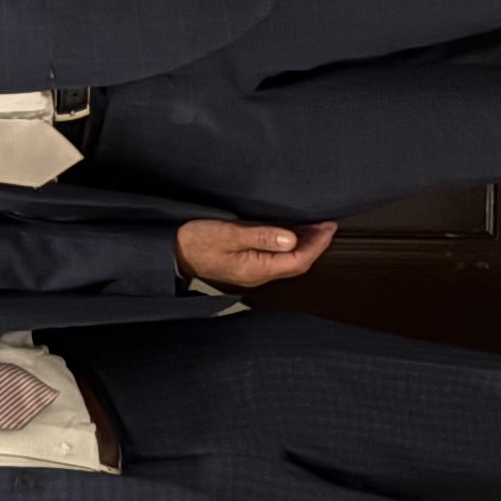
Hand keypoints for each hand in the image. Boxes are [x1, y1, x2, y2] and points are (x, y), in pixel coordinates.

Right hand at [176, 217, 337, 289]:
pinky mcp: (247, 266)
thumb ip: (261, 236)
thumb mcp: (228, 233)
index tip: (328, 227)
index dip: (317, 244)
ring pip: (288, 262)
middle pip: (297, 264)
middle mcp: (257, 275)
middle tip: (326, 225)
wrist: (173, 252)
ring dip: (304, 246)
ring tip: (315, 228)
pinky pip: (277, 260)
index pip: (298, 260)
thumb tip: (291, 239)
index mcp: (256, 268)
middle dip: (316, 245)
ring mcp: (252, 272)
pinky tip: (292, 236)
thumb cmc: (195, 241)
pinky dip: (290, 247)